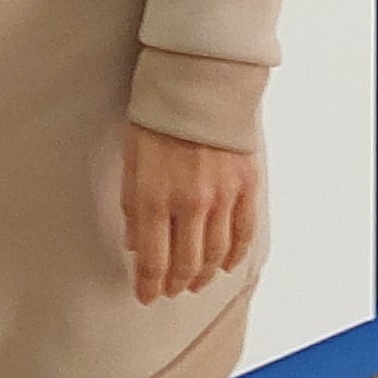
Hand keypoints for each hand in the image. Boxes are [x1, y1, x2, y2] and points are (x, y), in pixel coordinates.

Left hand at [118, 122, 259, 302]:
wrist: (199, 80)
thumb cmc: (159, 115)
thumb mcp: (131, 159)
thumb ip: (132, 206)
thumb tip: (134, 243)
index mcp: (155, 197)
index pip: (153, 260)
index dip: (149, 285)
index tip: (145, 296)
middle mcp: (191, 203)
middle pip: (186, 263)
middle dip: (175, 284)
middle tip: (170, 291)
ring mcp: (222, 196)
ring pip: (216, 254)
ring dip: (204, 275)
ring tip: (194, 282)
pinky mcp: (246, 185)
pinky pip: (244, 232)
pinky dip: (235, 254)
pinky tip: (227, 264)